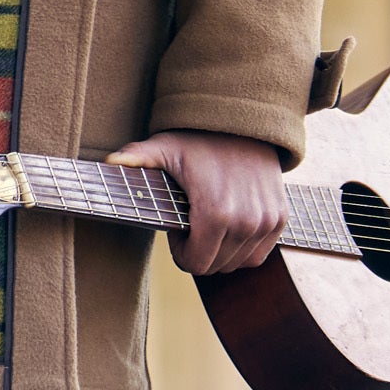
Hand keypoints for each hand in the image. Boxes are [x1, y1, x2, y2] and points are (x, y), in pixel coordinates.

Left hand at [107, 129, 288, 275]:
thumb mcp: (165, 147)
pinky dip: (244, 248)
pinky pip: (259, 253)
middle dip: (199, 253)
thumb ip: (138, 159)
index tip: (178, 231)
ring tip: (209, 224)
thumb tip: (110, 162)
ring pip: (238, 263)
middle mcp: (246, 222)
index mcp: (216, 213)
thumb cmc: (199, 138)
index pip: (197, 265)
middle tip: (191, 226)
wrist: (244, 122)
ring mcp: (267, 221)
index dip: (181, 253)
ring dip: (221, 252)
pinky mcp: (280, 218)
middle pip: (216, 267)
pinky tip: (230, 227)